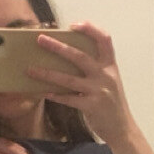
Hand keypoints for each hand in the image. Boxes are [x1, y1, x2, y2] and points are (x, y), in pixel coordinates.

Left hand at [28, 22, 136, 144]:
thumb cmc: (111, 102)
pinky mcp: (92, 106)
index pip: (105, 40)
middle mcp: (105, 75)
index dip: (90, 29)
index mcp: (110, 66)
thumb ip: (95, 69)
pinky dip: (56, 96)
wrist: (122, 128)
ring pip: (69, 79)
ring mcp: (99, 91)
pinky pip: (69, 99)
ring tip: (31, 69)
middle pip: (80, 56)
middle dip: (58, 47)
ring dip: (48, 73)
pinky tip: (44, 93)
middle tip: (41, 40)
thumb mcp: (109, 81)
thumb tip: (67, 57)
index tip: (73, 25)